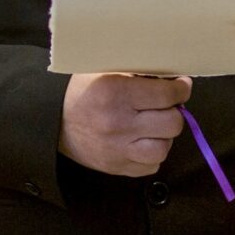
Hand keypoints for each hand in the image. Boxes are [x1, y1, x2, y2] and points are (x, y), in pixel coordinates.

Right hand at [59, 72, 191, 175]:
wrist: (53, 120)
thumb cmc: (84, 90)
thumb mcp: (105, 68)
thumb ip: (137, 69)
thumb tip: (172, 75)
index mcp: (115, 91)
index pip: (167, 94)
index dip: (181, 89)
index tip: (181, 85)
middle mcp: (117, 122)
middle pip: (172, 123)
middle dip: (174, 111)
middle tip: (167, 105)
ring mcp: (116, 148)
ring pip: (164, 148)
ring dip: (164, 136)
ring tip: (156, 125)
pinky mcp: (115, 167)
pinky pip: (151, 166)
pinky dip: (152, 154)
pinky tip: (144, 141)